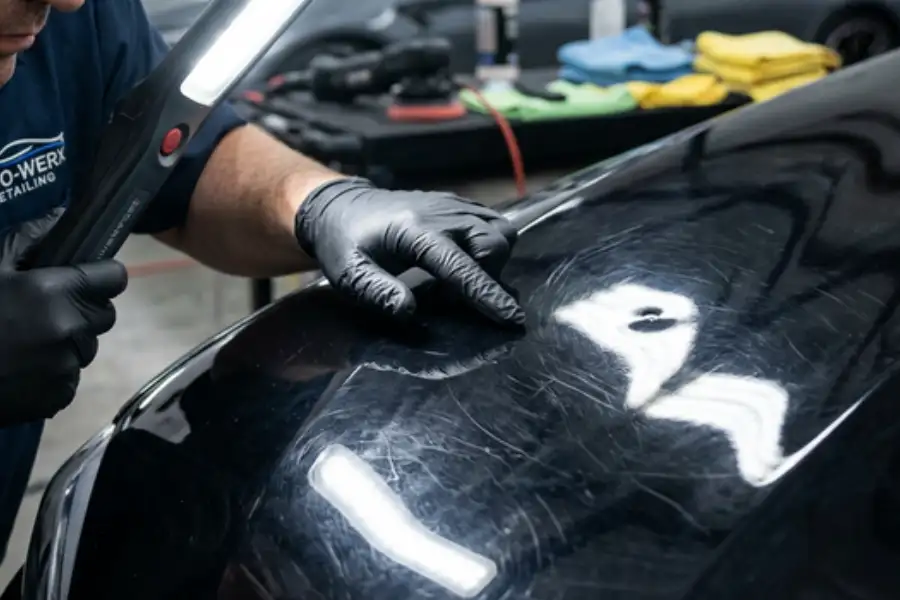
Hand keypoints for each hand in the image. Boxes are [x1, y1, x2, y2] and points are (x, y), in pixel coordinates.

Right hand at [0, 211, 127, 425]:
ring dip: (66, 344)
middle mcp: (71, 328)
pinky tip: (21, 370)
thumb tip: (57, 216)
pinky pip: (70, 379)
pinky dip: (53, 375)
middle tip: (45, 312)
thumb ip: (25, 240)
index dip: (101, 277)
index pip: (114, 278)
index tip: (86, 279)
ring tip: (26, 344)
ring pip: (85, 348)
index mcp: (56, 292)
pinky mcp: (59, 396)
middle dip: (83, 311)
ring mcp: (67, 366)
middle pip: (104, 315)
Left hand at [294, 178, 523, 325]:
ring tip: (458, 277)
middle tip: (453, 295)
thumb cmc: (343, 243)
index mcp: (415, 230)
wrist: (341, 205)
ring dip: (492, 260)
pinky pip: (493, 222)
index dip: (488, 295)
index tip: (512, 319)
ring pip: (501, 230)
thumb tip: (409, 312)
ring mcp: (453, 204)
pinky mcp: (457, 203)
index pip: (461, 266)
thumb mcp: (348, 273)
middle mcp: (442, 213)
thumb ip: (377, 291)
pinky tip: (461, 259)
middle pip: (494, 243)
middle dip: (488, 276)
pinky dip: (489, 246)